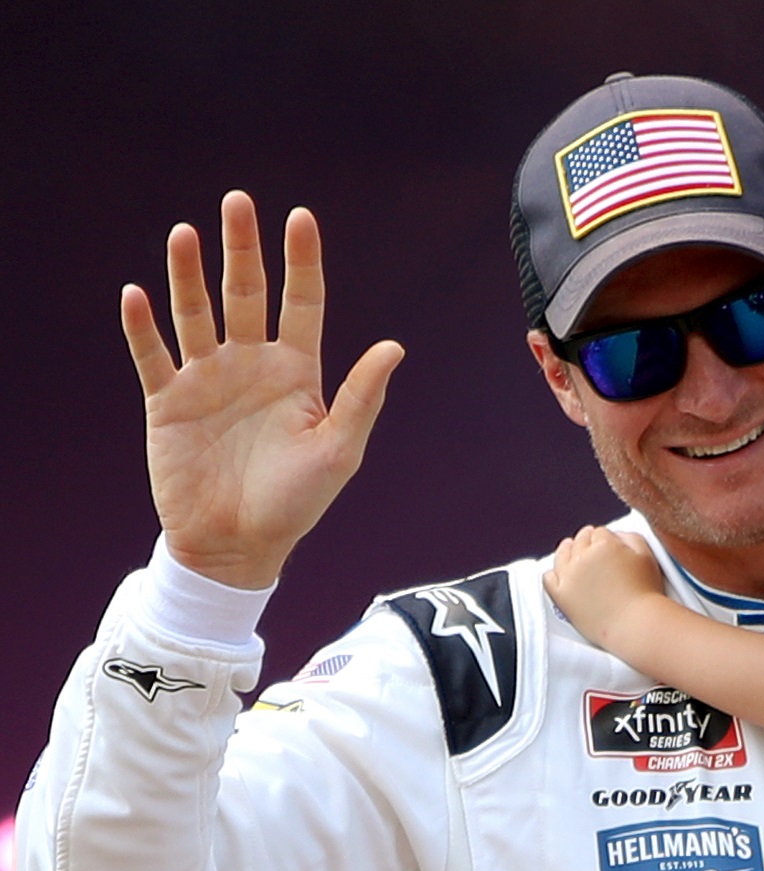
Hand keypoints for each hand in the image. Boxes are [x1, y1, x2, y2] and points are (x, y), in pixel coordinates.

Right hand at [124, 190, 403, 587]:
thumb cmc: (296, 502)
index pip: (303, 303)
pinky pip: (153, 357)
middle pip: (246, 294)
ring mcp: (208, 380)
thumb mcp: (338, 450)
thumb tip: (395, 346)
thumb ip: (361, 396)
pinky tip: (137, 294)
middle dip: (243, 249)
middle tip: (238, 201)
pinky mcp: (169, 403)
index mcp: (298, 372)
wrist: (238, 546)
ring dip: (189, 275)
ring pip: (197, 314)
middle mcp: (252, 365)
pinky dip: (143, 327)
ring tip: (186, 233)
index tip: (301, 217)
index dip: (302, 261)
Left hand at [544, 526, 664, 647]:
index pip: (599, 533)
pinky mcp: (561, 595)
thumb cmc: (644, 594)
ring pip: (561, 555)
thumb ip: (631, 538)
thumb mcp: (646, 557)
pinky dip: (553, 573)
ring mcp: (569, 576)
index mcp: (604, 545)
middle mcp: (583, 557)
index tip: (605, 543)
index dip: (603, 538)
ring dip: (567, 551)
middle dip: (586, 541)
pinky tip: (558, 574)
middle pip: (579, 540)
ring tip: (570, 552)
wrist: (634, 624)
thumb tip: (618, 535)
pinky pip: (548, 578)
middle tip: (591, 548)